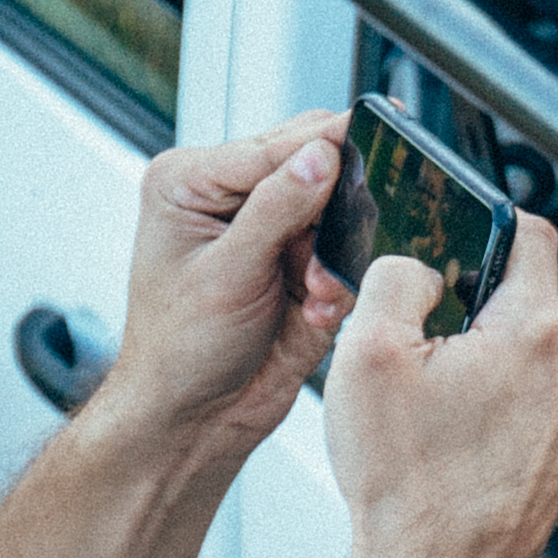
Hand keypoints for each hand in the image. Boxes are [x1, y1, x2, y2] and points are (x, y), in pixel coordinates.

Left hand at [91, 115, 349, 464]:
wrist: (193, 416)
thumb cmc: (178, 351)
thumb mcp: (226, 276)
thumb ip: (276, 210)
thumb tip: (320, 154)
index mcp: (189, 182)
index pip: (275, 144)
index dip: (327, 149)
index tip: (379, 141)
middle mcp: (228, 197)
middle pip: (314, 166)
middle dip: (334, 212)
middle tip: (329, 253)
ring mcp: (267, 229)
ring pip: (340, 210)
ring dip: (339, 253)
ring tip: (317, 292)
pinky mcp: (299, 261)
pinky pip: (347, 251)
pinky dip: (342, 280)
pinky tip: (316, 307)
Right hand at [321, 216, 557, 557]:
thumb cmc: (407, 483)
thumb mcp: (366, 355)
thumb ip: (396, 280)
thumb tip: (420, 265)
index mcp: (538, 331)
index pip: (528, 234)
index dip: (484, 223)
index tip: (456, 234)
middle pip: (522, 301)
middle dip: (469, 315)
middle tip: (420, 355)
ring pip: (528, 354)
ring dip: (483, 365)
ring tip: (435, 411)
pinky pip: (537, 398)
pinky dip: (499, 405)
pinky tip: (457, 440)